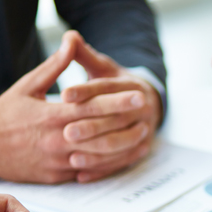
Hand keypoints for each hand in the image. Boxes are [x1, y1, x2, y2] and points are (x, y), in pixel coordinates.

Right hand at [0, 31, 158, 183]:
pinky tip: (126, 155)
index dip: (117, 101)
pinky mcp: (59, 176)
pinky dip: (110, 164)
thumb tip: (72, 40)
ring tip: (143, 134)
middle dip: (127, 122)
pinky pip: (90, 172)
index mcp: (51, 116)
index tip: (138, 95)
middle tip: (149, 112)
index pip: (92, 108)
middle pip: (100, 132)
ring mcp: (59, 161)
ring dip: (124, 146)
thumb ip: (55, 66)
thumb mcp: (28, 86)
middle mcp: (58, 140)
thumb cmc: (6, 114)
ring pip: (99, 155)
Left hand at [60, 32, 162, 182]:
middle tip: (66, 132)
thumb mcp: (103, 68)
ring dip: (97, 153)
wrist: (147, 102)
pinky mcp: (141, 149)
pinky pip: (122, 162)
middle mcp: (143, 108)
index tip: (64, 95)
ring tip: (72, 158)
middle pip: (115, 119)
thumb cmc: (116, 85)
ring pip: (120, 144)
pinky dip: (102, 170)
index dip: (87, 91)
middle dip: (91, 127)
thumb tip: (70, 36)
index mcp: (132, 86)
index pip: (108, 88)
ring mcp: (145, 130)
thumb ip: (85, 55)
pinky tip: (81, 175)